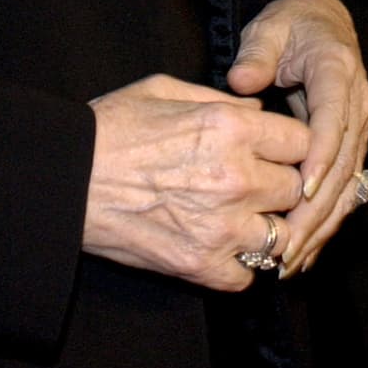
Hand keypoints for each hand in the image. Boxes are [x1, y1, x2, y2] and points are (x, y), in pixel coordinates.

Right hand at [84, 73, 309, 291]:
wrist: (66, 179)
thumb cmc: (111, 128)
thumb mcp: (164, 90)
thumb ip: (220, 99)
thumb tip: (259, 111)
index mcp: (229, 127)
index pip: (302, 141)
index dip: (291, 146)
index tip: (277, 151)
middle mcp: (236, 177)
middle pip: (296, 189)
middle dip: (281, 185)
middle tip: (258, 186)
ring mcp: (221, 227)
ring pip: (282, 236)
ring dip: (266, 229)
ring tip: (243, 220)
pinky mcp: (201, 265)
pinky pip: (248, 277)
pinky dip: (240, 267)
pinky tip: (223, 248)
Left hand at [227, 0, 367, 275]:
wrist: (322, 20)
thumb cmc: (290, 25)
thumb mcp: (269, 29)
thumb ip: (257, 53)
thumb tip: (242, 81)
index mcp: (339, 73)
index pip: (334, 121)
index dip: (321, 157)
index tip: (302, 191)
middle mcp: (357, 104)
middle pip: (343, 164)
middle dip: (319, 210)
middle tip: (290, 246)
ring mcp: (358, 127)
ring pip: (347, 184)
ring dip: (324, 225)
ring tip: (294, 261)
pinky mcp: (351, 144)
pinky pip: (343, 187)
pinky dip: (327, 219)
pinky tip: (306, 250)